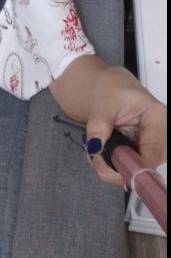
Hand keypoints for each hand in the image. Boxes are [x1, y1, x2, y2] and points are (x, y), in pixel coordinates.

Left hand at [84, 65, 166, 187]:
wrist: (109, 87)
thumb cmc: (112, 88)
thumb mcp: (103, 102)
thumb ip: (98, 125)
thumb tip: (95, 148)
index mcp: (158, 118)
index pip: (152, 153)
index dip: (132, 167)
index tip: (108, 170)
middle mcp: (162, 135)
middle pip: (146, 165)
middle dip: (118, 168)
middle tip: (95, 158)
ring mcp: (153, 145)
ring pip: (137, 169)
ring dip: (114, 168)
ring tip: (97, 152)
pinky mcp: (143, 152)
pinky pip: (131, 166)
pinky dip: (114, 165)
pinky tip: (103, 153)